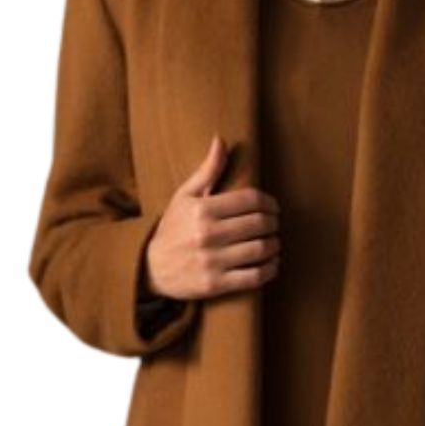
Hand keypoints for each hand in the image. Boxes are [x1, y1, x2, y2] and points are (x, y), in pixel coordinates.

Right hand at [143, 134, 280, 299]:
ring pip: (260, 249)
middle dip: (273, 223)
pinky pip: (255, 276)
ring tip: (273, 243)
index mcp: (202, 209)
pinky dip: (270, 268)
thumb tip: (221, 140)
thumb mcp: (184, 196)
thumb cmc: (172, 228)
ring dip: (274, 245)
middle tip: (274, 224)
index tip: (273, 207)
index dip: (269, 202)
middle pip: (259, 223)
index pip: (250, 199)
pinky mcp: (216, 284)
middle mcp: (207, 234)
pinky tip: (271, 263)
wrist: (150, 268)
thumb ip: (207, 171)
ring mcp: (212, 261)